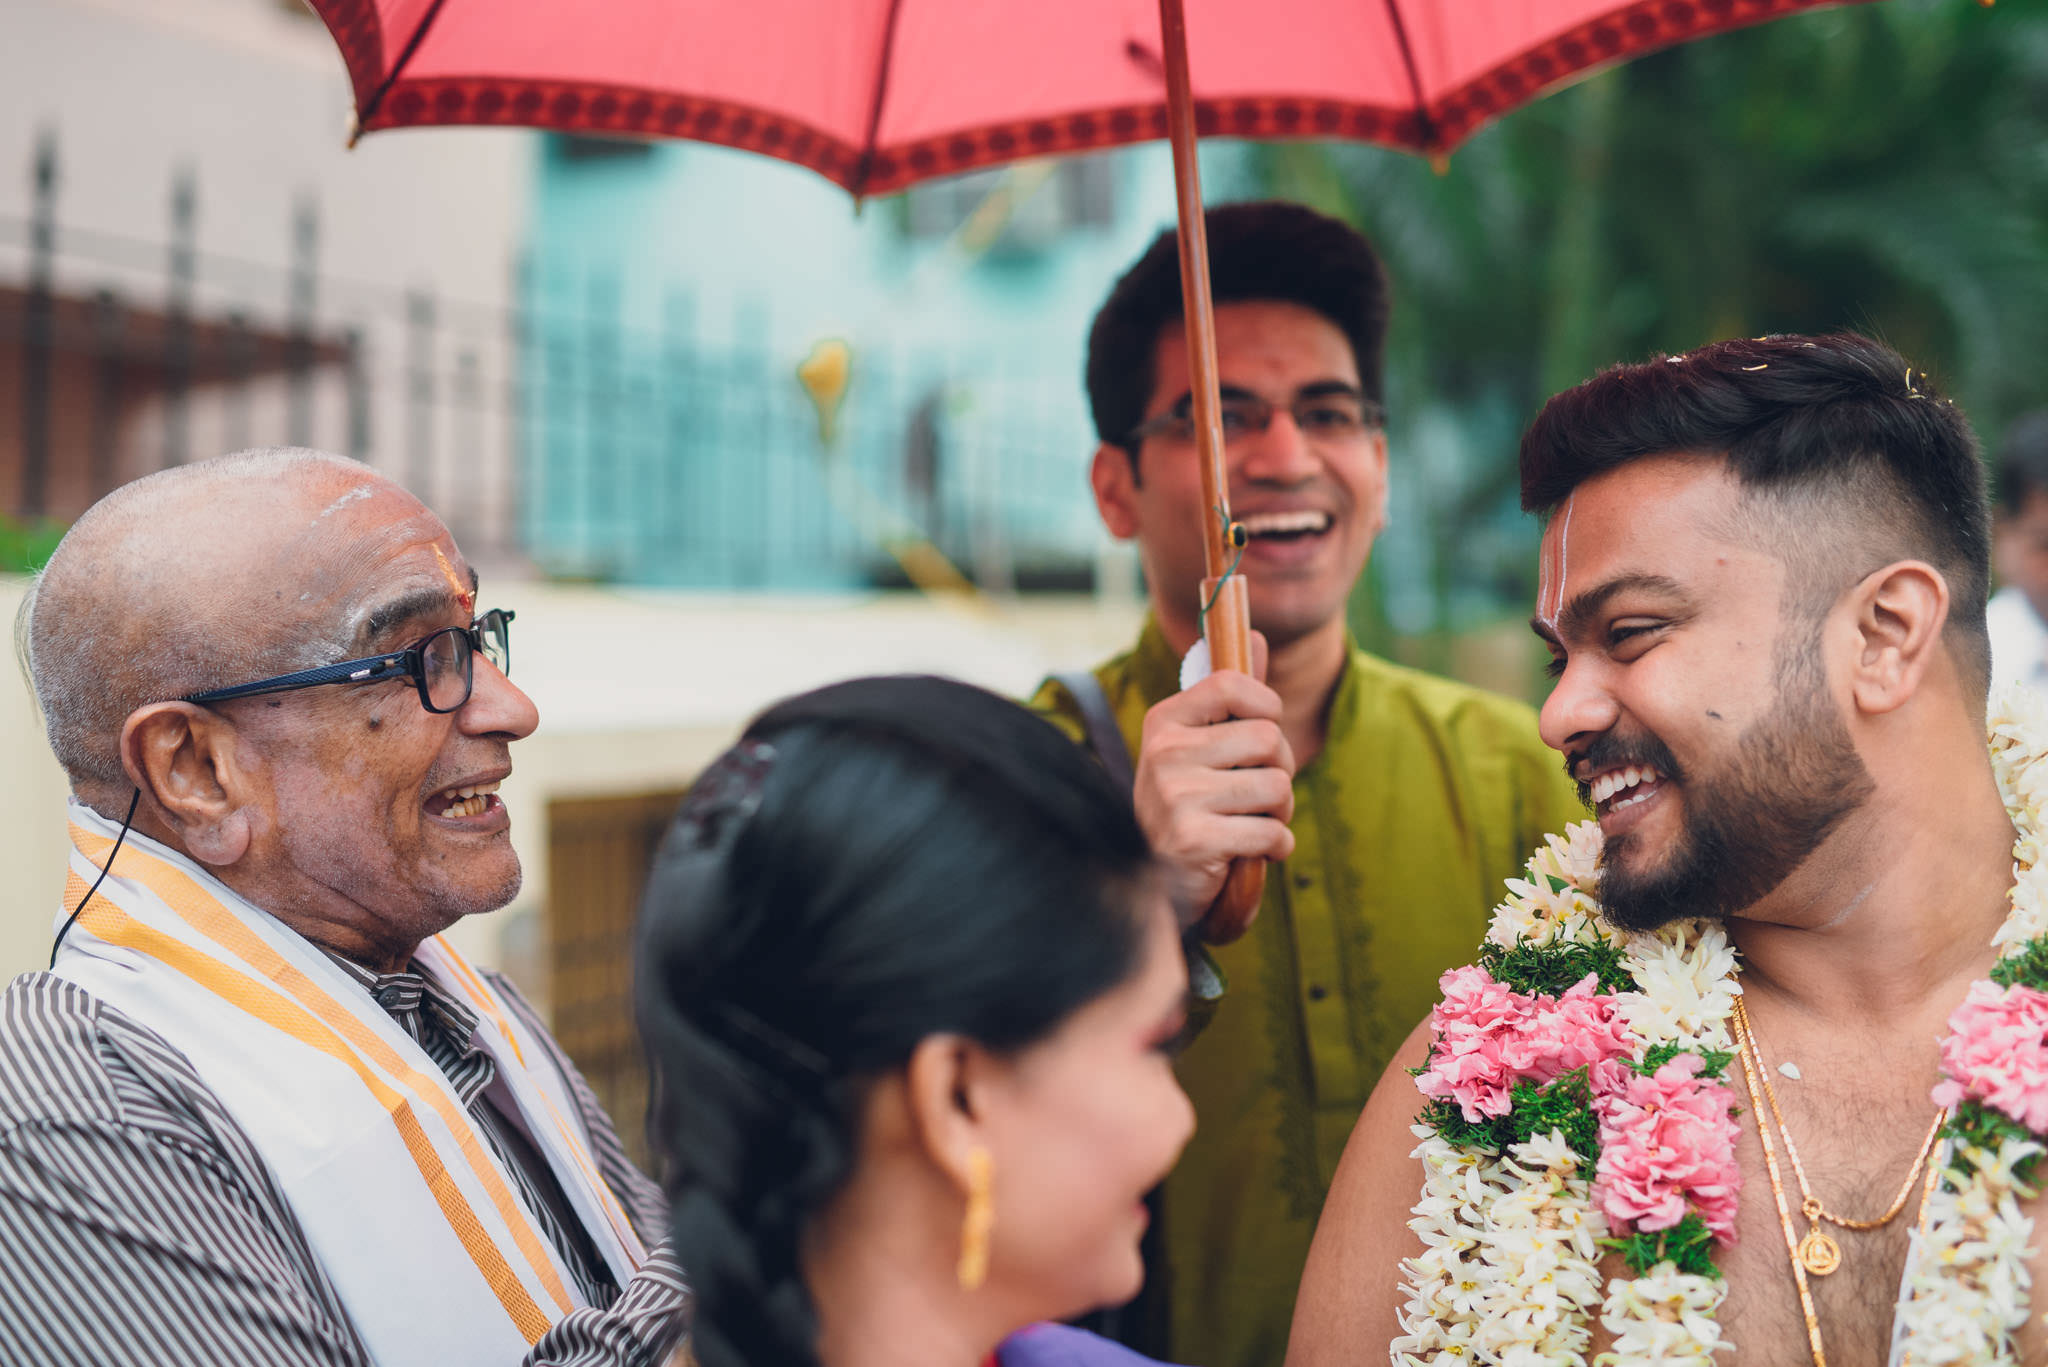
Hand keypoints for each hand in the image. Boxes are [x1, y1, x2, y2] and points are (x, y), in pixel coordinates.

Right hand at [1131, 633, 1295, 930]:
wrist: (1154, 884)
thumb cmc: (1187, 808)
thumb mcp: (1197, 748)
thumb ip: (1228, 698)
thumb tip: (1257, 635)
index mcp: (1163, 722)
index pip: (1231, 684)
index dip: (1266, 706)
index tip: (1264, 730)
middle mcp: (1164, 753)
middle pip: (1269, 739)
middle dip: (1282, 770)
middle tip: (1264, 792)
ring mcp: (1176, 796)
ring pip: (1277, 787)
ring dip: (1281, 812)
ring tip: (1255, 823)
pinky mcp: (1194, 840)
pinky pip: (1273, 832)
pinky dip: (1276, 847)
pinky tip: (1253, 852)